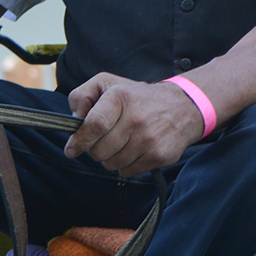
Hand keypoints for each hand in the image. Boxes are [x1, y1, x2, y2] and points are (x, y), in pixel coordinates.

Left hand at [64, 75, 206, 176]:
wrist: (183, 107)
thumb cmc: (138, 98)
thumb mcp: (108, 83)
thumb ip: (82, 96)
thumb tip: (75, 119)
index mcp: (120, 97)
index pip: (94, 124)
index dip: (79, 140)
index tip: (72, 148)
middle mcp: (136, 118)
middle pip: (99, 151)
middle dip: (96, 149)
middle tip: (105, 140)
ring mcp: (149, 139)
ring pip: (112, 164)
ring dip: (111, 158)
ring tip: (123, 143)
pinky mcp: (159, 155)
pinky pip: (128, 172)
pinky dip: (126, 165)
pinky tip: (135, 150)